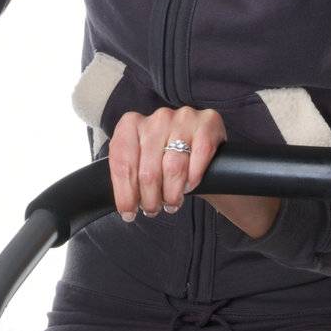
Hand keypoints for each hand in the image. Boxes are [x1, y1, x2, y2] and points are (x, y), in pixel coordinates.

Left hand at [109, 107, 225, 220]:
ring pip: (173, 168)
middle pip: (148, 171)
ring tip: (171, 202)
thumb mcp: (140, 161)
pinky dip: (193, 178)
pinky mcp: (208, 123)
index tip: (129, 212)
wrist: (199, 144)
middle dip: (150, 199)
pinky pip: (199, 157)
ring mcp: (183, 118)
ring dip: (172, 193)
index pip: (122, 164)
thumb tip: (126, 207)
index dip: (125, 194)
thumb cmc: (164, 155)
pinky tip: (189, 186)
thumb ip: (128, 175)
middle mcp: (157, 118)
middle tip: (153, 210)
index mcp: (132, 124)